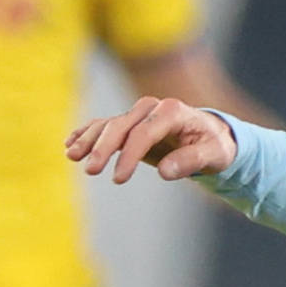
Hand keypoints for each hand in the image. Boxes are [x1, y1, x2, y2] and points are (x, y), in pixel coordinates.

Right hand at [65, 98, 241, 185]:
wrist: (210, 134)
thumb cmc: (214, 145)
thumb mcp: (215, 155)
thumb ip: (192, 161)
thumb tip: (165, 171)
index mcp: (173, 111)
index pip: (144, 132)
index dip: (129, 155)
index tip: (118, 179)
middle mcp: (151, 107)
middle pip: (121, 125)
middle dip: (103, 147)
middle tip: (90, 170)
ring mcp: (138, 113)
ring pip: (108, 123)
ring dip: (89, 139)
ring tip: (71, 156)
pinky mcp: (129, 122)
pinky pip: (104, 125)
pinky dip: (87, 133)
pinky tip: (70, 144)